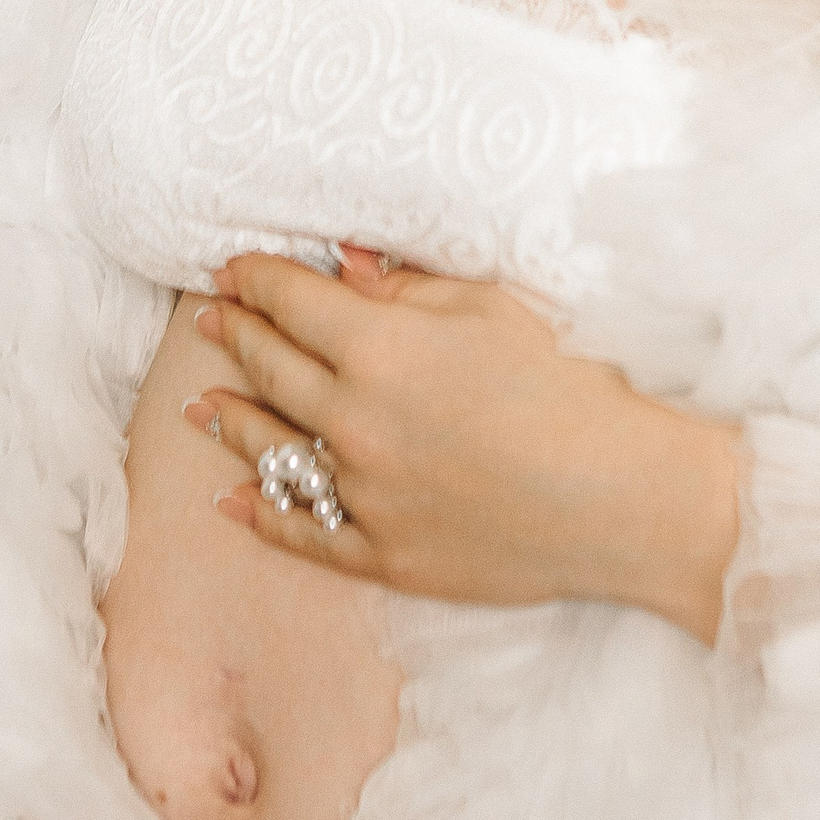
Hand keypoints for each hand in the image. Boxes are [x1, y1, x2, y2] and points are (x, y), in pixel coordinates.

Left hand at [187, 249, 738, 641]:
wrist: (620, 494)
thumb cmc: (569, 383)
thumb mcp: (492, 309)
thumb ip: (406, 289)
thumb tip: (341, 266)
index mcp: (381, 349)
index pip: (293, 302)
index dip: (256, 280)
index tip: (234, 268)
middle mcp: (356, 421)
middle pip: (273, 369)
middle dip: (237, 336)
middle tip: (211, 320)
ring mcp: (364, 494)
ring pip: (273, 450)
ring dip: (231, 420)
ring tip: (199, 403)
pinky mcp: (383, 554)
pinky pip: (303, 533)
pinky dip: (262, 514)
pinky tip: (232, 501)